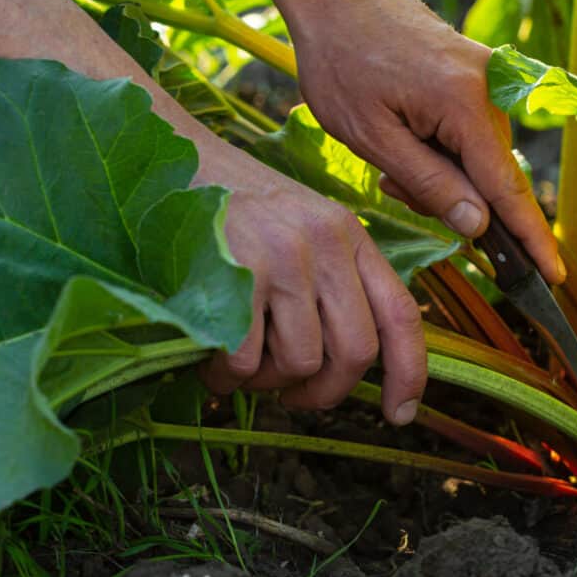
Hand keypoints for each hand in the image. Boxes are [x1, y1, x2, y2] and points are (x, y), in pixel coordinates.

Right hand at [197, 146, 426, 425]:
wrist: (166, 163)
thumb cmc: (231, 210)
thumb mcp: (299, 228)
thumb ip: (332, 280)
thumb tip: (347, 364)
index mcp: (348, 235)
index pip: (400, 313)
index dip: (409, 372)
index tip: (400, 414)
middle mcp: (325, 243)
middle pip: (355, 352)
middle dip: (324, 392)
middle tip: (292, 396)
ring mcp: (284, 257)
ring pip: (300, 363)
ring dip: (266, 381)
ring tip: (238, 357)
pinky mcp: (238, 274)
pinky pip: (248, 363)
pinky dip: (226, 376)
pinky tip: (210, 356)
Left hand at [295, 0, 565, 284]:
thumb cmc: (342, 62)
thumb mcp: (372, 137)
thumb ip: (429, 184)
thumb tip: (479, 226)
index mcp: (465, 104)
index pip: (507, 189)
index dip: (530, 238)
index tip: (553, 277)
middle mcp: (489, 88)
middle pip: (490, 176)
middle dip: (452, 199)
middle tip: (394, 185)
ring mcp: (487, 77)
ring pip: (478, 157)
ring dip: (441, 172)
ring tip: (390, 154)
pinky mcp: (477, 73)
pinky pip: (471, 131)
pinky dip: (442, 149)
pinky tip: (405, 137)